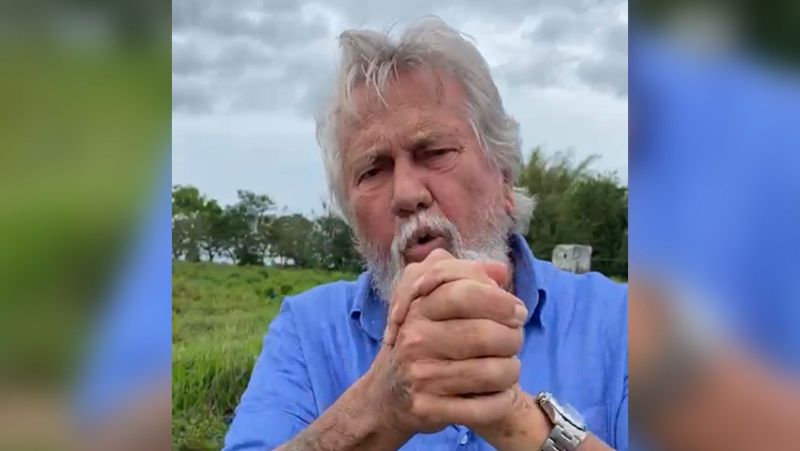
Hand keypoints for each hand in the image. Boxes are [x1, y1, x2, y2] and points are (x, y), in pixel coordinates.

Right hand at [361, 254, 527, 435]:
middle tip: (514, 342)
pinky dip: (502, 401)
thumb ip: (464, 276)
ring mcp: (420, 375)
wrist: (387, 393)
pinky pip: (484, 407)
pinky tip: (499, 394)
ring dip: (511, 371)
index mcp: (419, 307)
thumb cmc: (422, 340)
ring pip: (491, 372)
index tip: (518, 312)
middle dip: (513, 338)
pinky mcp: (428, 408)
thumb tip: (500, 270)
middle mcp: (416, 339)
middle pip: (486, 334)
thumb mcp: (431, 298)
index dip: (502, 302)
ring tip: (507, 368)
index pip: (466, 293)